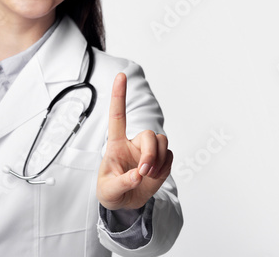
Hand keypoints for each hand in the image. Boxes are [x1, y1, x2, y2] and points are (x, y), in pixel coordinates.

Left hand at [96, 72, 172, 209]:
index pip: (117, 116)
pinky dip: (165, 167)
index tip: (121, 75)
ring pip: (162, 142)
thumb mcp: (109, 191)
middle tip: (145, 171)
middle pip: (149, 135)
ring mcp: (148, 151)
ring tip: (149, 175)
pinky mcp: (161, 160)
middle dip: (150, 153)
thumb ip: (122, 182)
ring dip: (158, 160)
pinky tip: (155, 177)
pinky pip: (170, 156)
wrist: (125, 203)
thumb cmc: (111, 192)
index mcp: (115, 144)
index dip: (119, 95)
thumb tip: (138, 175)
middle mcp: (133, 143)